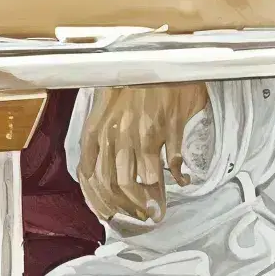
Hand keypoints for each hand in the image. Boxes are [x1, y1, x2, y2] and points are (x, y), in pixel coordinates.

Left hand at [72, 77, 214, 227]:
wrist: (156, 59)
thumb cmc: (130, 84)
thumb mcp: (104, 111)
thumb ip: (102, 140)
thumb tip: (104, 172)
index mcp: (96, 131)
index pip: (91, 177)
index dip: (100, 201)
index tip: (111, 214)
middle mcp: (117, 135)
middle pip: (117, 185)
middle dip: (129, 207)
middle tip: (141, 216)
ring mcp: (144, 131)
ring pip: (143, 179)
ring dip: (152, 199)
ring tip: (160, 208)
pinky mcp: (169, 126)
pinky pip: (172, 161)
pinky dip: (178, 177)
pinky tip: (183, 179)